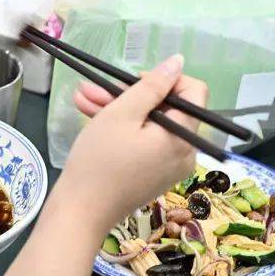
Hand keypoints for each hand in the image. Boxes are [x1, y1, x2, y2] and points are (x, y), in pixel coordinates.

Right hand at [54, 54, 207, 235]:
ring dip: (120, 109)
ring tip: (82, 99)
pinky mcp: (155, 176)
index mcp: (183, 137)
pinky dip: (124, 130)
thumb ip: (151, 86)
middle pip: (168, 109)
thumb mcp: (121, 115)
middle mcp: (185, 152)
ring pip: (152, 125)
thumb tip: (176, 62)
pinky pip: (146, 143)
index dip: (165, 79)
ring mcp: (171, 167)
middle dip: (132, 94)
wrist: (80, 213)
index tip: (134, 82)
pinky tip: (92, 117)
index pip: (194, 91)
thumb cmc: (98, 161)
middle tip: (96, 88)